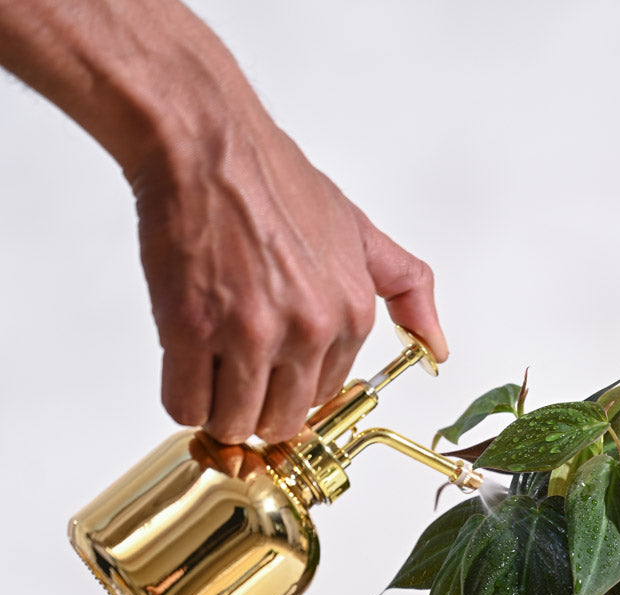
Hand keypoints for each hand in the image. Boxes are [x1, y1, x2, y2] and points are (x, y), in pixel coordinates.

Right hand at [132, 121, 445, 443]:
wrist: (208, 144)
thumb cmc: (275, 183)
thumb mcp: (361, 234)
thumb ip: (407, 290)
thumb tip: (437, 349)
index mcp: (351, 315)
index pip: (324, 398)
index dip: (291, 389)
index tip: (271, 373)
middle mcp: (308, 330)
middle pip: (280, 423)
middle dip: (254, 410)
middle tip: (234, 376)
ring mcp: (249, 332)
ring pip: (233, 424)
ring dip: (217, 411)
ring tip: (209, 370)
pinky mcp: (191, 329)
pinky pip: (185, 405)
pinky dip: (181, 399)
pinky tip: (185, 367)